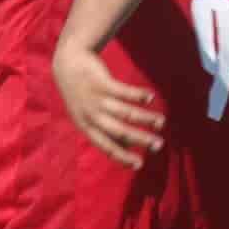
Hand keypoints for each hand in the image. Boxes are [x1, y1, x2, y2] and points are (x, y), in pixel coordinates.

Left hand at [53, 42, 162, 169]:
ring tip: (161, 122)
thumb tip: (127, 147)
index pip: (106, 146)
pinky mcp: (101, 82)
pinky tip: (150, 98)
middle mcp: (90, 115)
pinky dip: (138, 95)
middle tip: (159, 145)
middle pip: (119, 131)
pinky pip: (123, 91)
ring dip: (145, 118)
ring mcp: (95, 98)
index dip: (123, 157)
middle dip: (141, 139)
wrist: (67, 64)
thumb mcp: (86, 115)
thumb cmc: (82, 94)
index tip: (140, 164)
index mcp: (86, 126)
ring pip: (125, 112)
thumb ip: (104, 129)